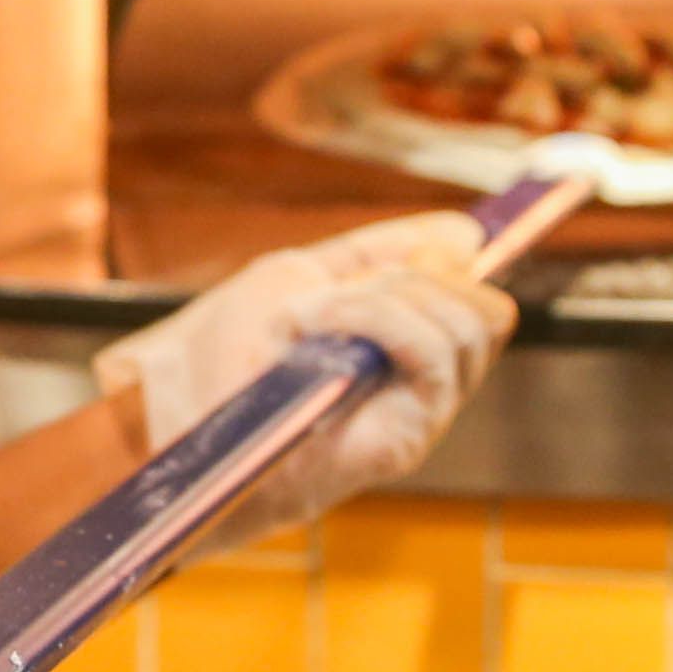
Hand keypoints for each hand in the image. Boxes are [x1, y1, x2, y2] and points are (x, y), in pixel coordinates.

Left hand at [92, 210, 515, 548]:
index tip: (393, 254)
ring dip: (390, 294)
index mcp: (412, 343)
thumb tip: (466, 233)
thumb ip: (380, 253)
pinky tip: (317, 322)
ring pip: (470, 325)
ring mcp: (424, 414)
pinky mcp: (408, 439)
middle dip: (424, 276)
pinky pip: (432, 355)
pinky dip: (379, 317)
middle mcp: (430, 384)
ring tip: (313, 311)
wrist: (185, 411)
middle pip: (487, 311)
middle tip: (348, 287)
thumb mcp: (306, 274)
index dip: (447, 259)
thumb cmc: (233, 348)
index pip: (477, 295)